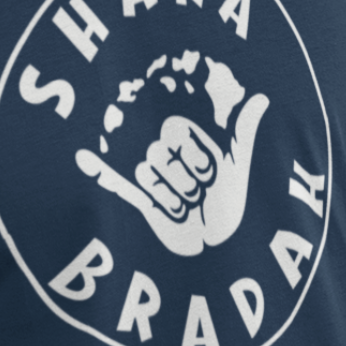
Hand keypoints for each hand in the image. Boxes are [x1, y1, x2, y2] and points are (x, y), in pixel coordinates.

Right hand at [76, 92, 268, 256]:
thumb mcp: (237, 164)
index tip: (210, 175)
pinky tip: (83, 156)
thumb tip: (262, 97)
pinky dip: (98, 170)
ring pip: (147, 176)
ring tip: (186, 208)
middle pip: (161, 155)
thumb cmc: (229, 202)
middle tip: (201, 196)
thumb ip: (243, 129)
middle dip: (187, 183)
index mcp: (185, 135)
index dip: (198, 159)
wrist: (218, 248)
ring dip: (172, 201)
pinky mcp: (136, 197)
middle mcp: (162, 149)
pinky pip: (115, 182)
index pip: (179, 132)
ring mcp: (147, 172)